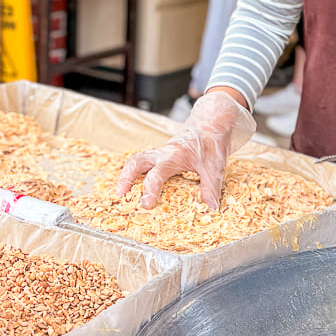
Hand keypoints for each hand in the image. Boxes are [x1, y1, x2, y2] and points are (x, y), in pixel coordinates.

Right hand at [118, 91, 254, 208]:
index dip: (150, 188)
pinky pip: (145, 165)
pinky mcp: (162, 158)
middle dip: (126, 178)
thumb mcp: (215, 166)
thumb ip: (211, 187)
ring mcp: (160, 156)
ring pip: (137, 161)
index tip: (147, 203)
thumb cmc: (211, 143)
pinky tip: (137, 190)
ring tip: (123, 195)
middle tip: (121, 196)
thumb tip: (211, 209)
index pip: (157, 173)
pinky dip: (137, 176)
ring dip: (127, 176)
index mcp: (173, 156)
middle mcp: (162, 155)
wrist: (211, 126)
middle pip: (136, 162)